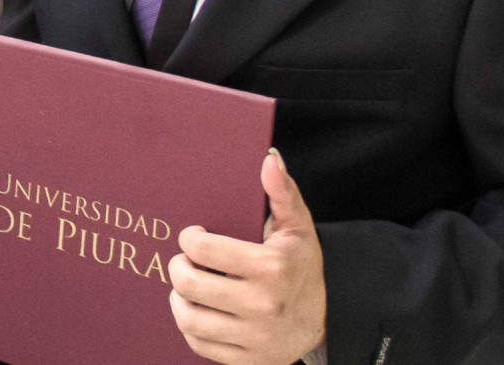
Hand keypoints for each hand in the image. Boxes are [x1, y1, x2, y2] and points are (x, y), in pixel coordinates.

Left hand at [169, 151, 325, 364]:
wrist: (326, 320)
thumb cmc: (302, 266)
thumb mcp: (298, 227)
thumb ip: (282, 192)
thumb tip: (268, 159)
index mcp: (272, 268)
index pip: (202, 249)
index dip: (189, 239)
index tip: (193, 236)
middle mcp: (263, 305)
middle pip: (188, 283)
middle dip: (178, 266)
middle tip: (184, 261)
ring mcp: (256, 337)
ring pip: (188, 318)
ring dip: (178, 298)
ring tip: (187, 286)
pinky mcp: (249, 360)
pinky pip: (199, 345)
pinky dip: (189, 327)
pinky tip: (197, 310)